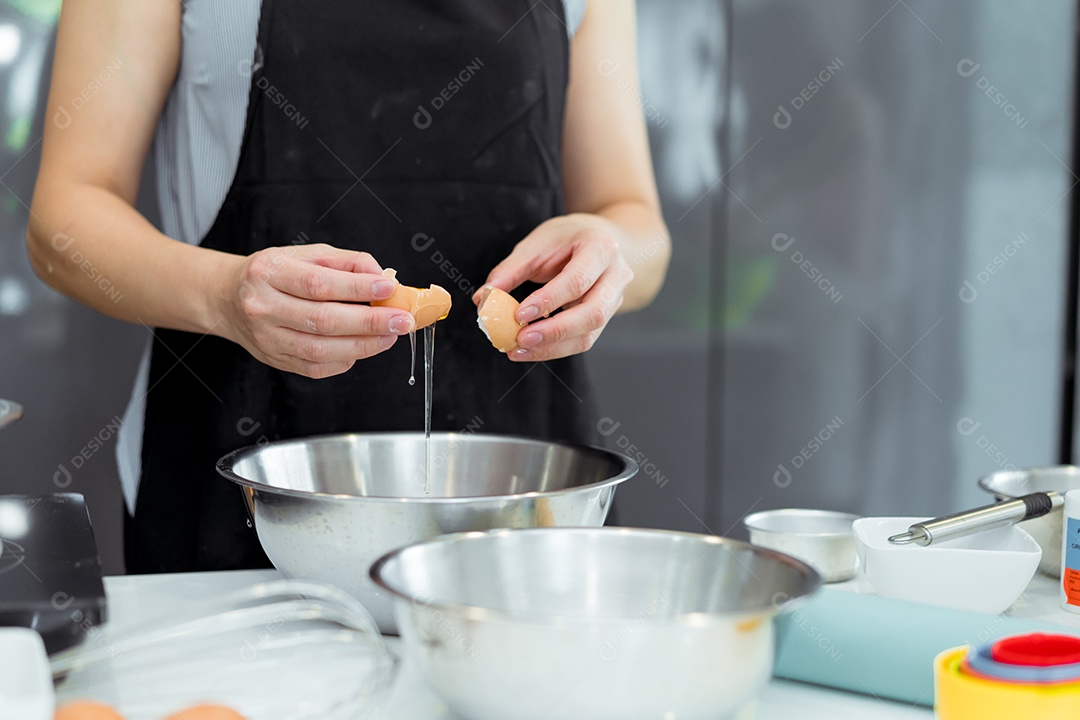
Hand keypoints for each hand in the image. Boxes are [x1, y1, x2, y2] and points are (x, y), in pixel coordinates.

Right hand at [221, 244, 414, 377]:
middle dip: (370, 323)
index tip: (389, 290)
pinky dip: (346, 359)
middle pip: (322, 320)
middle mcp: (262, 307)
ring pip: (321, 350)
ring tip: (390, 336)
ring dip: (363, 345)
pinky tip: (362, 347)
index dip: (357, 288)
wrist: (230, 300)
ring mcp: (267, 338)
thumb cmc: (275, 274)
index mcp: (269, 273)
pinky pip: (316, 367)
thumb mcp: (307, 255)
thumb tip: (384, 277)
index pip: (319, 284)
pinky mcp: (276, 360)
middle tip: (402, 320)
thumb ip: (347, 262)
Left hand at [474, 214, 631, 361]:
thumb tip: (482, 299)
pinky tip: (529, 349)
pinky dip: (554, 348)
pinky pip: (582, 340)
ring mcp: (615, 300)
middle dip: (555, 331)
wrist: (599, 240)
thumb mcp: (537, 244)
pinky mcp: (606, 318)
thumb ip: (510, 271)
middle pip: (593, 313)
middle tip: (520, 339)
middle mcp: (616, 276)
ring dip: (552, 347)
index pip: (578, 280)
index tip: (519, 314)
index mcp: (601, 248)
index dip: (549, 300)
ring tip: (518, 350)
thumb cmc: (566, 239)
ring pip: (589, 334)